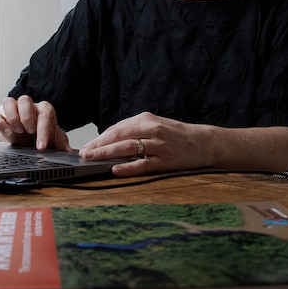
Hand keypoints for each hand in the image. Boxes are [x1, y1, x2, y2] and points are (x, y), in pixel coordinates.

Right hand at [0, 95, 71, 151]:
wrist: (26, 139)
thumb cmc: (40, 136)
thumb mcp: (53, 140)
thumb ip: (61, 144)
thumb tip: (68, 152)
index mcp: (43, 111)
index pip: (44, 114)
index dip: (43, 131)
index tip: (41, 146)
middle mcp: (28, 107)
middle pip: (25, 100)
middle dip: (26, 117)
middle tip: (28, 131)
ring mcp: (13, 109)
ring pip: (9, 101)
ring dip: (12, 118)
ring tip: (17, 131)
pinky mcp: (1, 116)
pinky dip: (0, 123)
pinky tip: (7, 133)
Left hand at [78, 112, 211, 176]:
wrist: (203, 142)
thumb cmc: (175, 135)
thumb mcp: (154, 125)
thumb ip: (134, 131)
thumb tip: (109, 141)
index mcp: (146, 119)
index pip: (117, 128)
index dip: (100, 138)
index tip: (86, 146)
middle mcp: (151, 129)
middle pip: (119, 135)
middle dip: (99, 145)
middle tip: (84, 153)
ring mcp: (159, 145)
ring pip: (129, 147)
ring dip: (108, 153)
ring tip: (93, 159)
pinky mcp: (166, 161)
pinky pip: (144, 164)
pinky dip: (129, 167)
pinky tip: (116, 169)